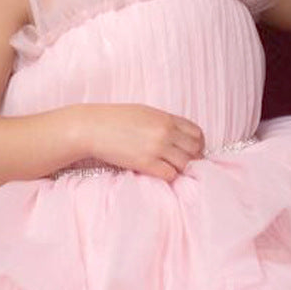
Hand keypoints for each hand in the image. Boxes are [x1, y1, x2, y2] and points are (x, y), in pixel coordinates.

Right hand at [83, 104, 204, 181]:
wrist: (92, 128)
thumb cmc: (115, 119)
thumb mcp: (144, 113)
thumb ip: (163, 123)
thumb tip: (178, 135)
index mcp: (166, 118)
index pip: (196, 133)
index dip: (198, 144)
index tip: (193, 151)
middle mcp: (165, 132)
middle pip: (194, 150)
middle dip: (193, 158)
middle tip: (184, 164)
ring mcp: (156, 148)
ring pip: (185, 164)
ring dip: (180, 169)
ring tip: (170, 169)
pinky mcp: (146, 163)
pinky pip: (170, 174)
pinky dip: (168, 176)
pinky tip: (159, 173)